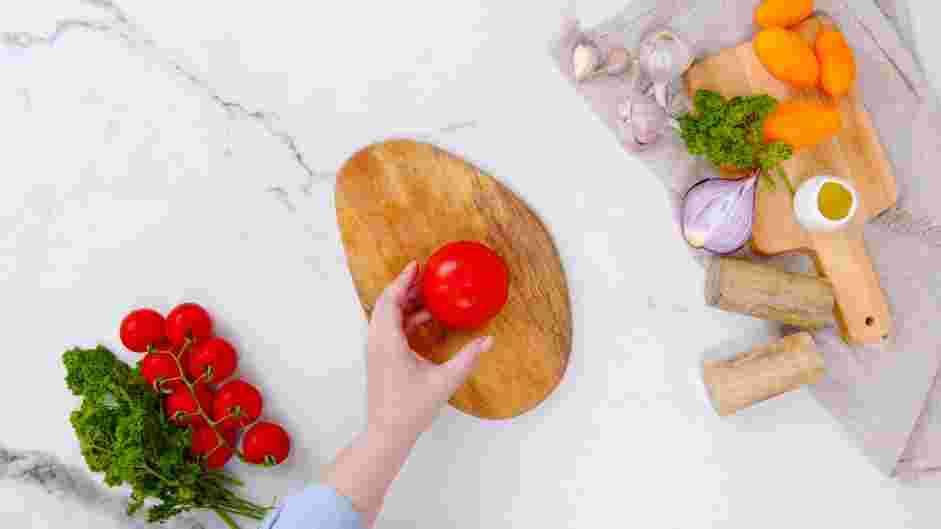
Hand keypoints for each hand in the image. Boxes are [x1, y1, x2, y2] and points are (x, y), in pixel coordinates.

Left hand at [366, 261, 492, 442]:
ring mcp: (376, 351)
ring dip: (404, 302)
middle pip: (386, 303)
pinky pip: (388, 328)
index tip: (417, 265)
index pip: (390, 300)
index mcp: (388, 342)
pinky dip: (404, 319)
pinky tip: (425, 320)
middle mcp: (377, 342)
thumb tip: (487, 340)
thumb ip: (468, 358)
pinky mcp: (379, 359)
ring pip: (386, 316)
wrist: (387, 434)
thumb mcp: (445, 382)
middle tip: (426, 275)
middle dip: (405, 287)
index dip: (403, 280)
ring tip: (428, 294)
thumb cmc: (411, 409)